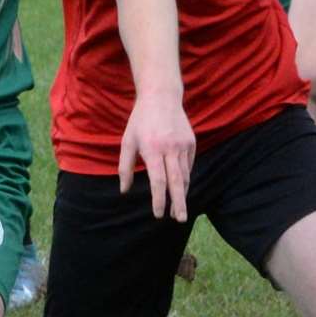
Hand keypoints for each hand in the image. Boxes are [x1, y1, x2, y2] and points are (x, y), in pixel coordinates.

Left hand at [118, 92, 194, 221]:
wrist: (161, 97)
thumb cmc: (140, 121)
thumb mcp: (127, 141)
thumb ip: (125, 167)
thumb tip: (124, 190)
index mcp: (152, 149)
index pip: (158, 180)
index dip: (159, 199)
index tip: (158, 214)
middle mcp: (170, 148)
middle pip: (177, 181)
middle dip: (179, 203)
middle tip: (180, 219)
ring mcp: (183, 145)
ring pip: (185, 175)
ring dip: (181, 193)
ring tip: (178, 209)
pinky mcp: (192, 142)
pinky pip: (189, 165)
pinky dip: (184, 177)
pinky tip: (179, 185)